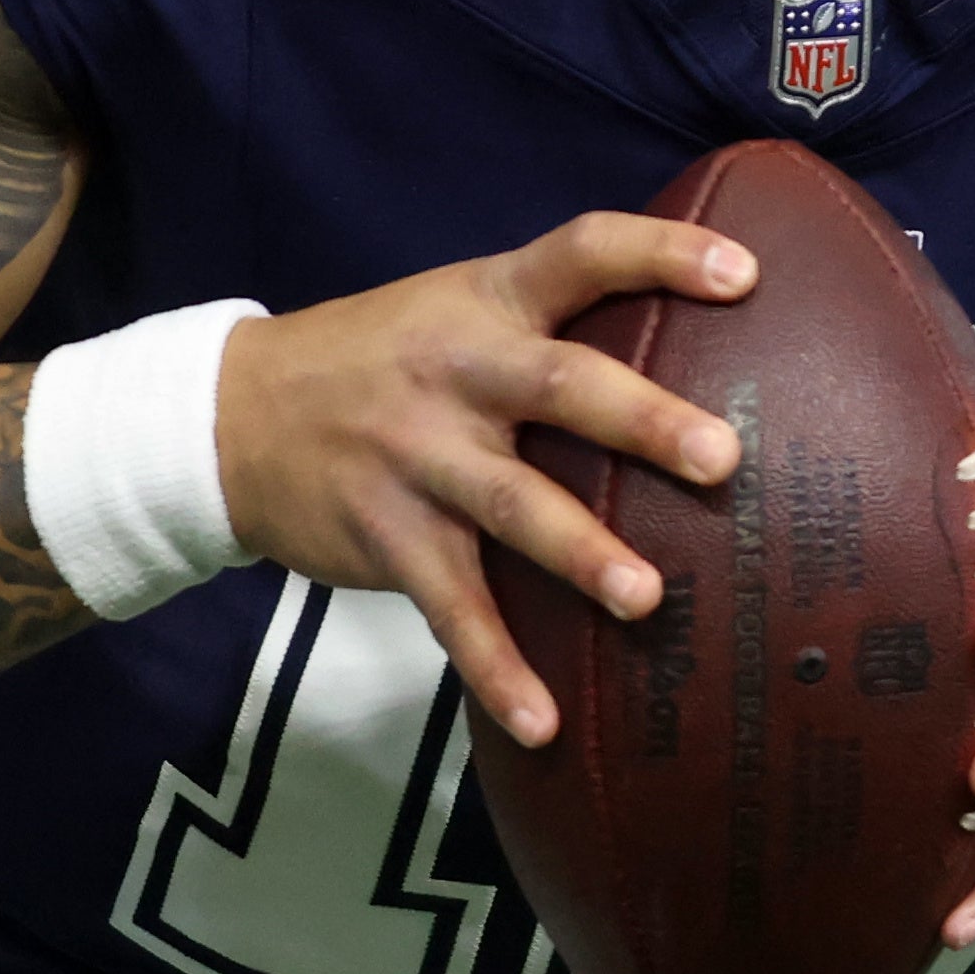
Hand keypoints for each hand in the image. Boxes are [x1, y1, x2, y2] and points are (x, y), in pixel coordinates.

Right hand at [213, 213, 750, 747]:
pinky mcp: (389, 536)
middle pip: (561, 385)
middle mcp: (459, 372)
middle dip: (643, 422)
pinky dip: (497, 668)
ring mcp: (420, 457)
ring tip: (649, 599)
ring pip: (513, 505)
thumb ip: (550, 322)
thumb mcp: (455, 307)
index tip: (744, 274)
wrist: (230, 415)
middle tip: (723, 458)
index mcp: (489, 301)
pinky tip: (544, 721)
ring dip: (582, 554)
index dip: (662, 255)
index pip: (582, 252)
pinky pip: (453, 609)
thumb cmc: (383, 359)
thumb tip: (693, 348)